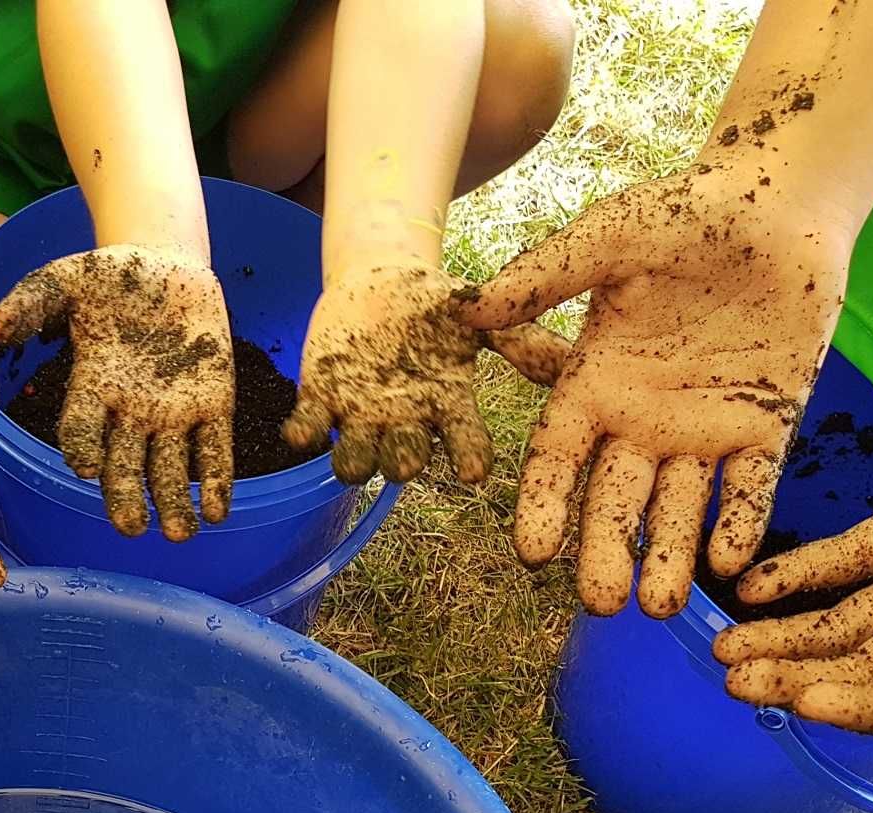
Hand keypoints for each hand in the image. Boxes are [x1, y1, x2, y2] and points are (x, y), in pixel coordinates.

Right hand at [0, 245, 234, 541]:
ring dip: (174, 503)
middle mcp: (130, 412)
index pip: (81, 430)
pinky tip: (218, 513)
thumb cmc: (112, 277)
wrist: (169, 264)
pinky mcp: (213, 404)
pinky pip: (214, 450)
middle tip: (131, 528)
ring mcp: (173, 412)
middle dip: (127, 498)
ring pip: (170, 470)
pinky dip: (217, 482)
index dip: (82, 448)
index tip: (86, 466)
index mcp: (92, 387)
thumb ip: (31, 301)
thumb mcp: (66, 279)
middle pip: (124, 465)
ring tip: (180, 534)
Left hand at [286, 264, 512, 485]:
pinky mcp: (320, 400)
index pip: (464, 442)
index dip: (467, 458)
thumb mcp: (475, 313)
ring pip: (356, 459)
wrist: (381, 280)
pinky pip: (310, 428)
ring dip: (354, 461)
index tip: (472, 472)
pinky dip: (304, 432)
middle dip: (404, 461)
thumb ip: (517, 336)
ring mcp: (361, 417)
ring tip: (352, 457)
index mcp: (447, 406)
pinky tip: (301, 430)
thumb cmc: (436, 304)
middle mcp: (406, 423)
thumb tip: (572, 360)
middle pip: (405, 458)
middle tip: (407, 461)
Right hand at [456, 155, 853, 616]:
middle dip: (604, 554)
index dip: (542, 506)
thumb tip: (471, 311)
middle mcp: (642, 420)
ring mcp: (704, 429)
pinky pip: (749, 488)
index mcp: (595, 383)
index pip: (556, 460)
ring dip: (668, 559)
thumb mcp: (610, 237)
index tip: (532, 554)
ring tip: (661, 607)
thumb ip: (547, 275)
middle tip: (601, 603)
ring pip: (677, 509)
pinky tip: (729, 562)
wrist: (779, 202)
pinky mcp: (764, 426)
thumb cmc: (687, 212)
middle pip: (612, 503)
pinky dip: (739, 525)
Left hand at [715, 354, 872, 732]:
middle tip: (735, 682)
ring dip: (782, 639)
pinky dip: (793, 575)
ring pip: (841, 625)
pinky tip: (747, 589)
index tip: (811, 703)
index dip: (868, 708)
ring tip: (724, 649)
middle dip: (799, 680)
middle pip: (864, 670)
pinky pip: (839, 563)